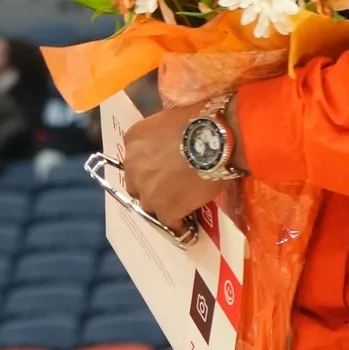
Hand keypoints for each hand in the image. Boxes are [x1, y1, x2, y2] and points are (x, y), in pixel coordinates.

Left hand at [120, 105, 229, 230]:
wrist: (216, 137)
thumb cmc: (200, 121)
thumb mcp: (170, 121)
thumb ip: (164, 138)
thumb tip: (174, 146)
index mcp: (133, 140)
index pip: (135, 160)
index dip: (149, 168)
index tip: (162, 171)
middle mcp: (132, 165)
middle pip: (136, 184)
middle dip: (150, 187)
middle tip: (169, 190)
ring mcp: (147, 189)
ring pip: (149, 204)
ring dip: (162, 206)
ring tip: (179, 209)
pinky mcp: (165, 208)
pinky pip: (169, 222)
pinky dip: (178, 225)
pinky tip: (187, 228)